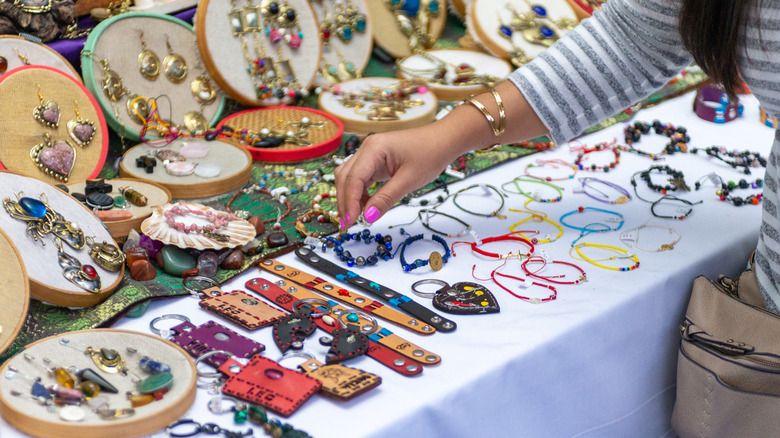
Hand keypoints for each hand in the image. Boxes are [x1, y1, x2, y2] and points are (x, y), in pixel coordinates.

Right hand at [334, 127, 458, 227]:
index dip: (349, 202)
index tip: (350, 222)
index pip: (353, 178)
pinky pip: (360, 177)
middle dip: (345, 201)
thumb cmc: (430, 154)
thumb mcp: (409, 180)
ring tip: (356, 218)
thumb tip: (368, 217)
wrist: (443, 140)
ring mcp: (370, 153)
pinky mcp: (375, 159)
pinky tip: (366, 206)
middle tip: (348, 225)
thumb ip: (386, 198)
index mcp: (374, 148)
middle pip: (345, 177)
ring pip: (349, 177)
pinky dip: (359, 193)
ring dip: (350, 197)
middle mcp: (367, 148)